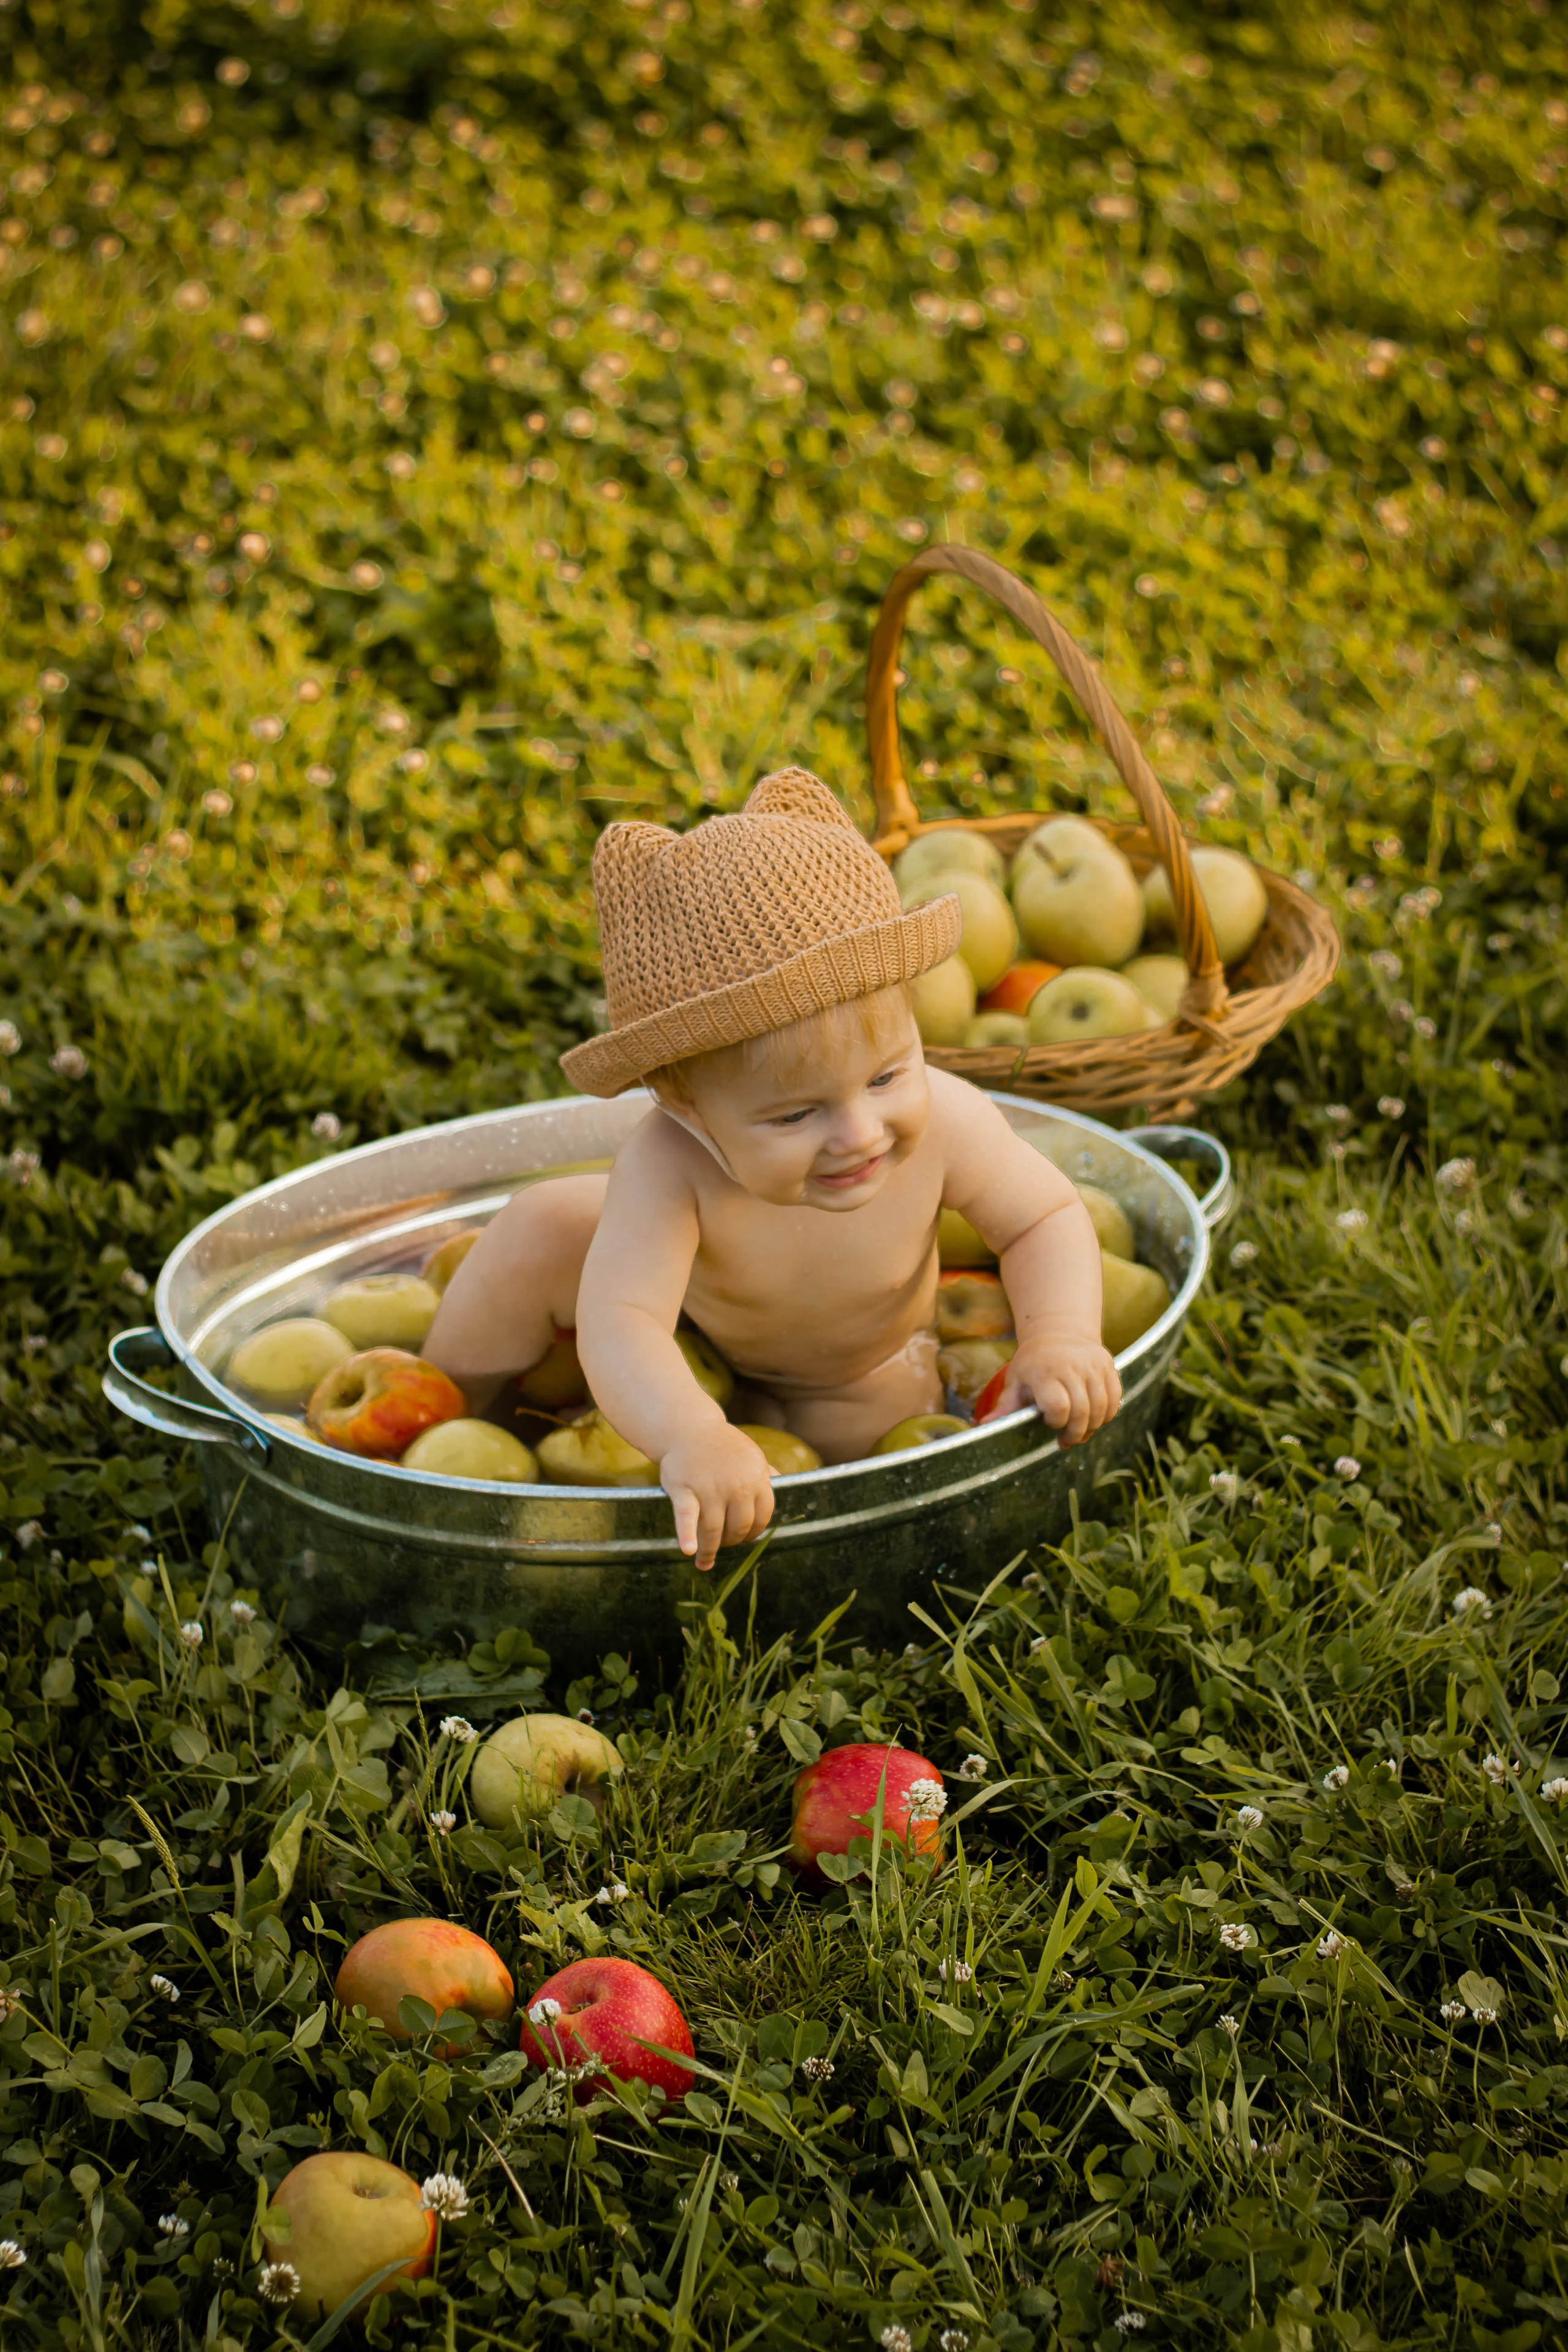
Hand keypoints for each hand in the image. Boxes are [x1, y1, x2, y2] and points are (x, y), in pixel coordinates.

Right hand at [661, 1424, 776, 1570]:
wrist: (688, 1428)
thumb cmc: (721, 1445)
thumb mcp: (750, 1455)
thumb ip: (765, 1472)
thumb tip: (781, 1485)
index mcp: (756, 1478)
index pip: (762, 1517)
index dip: (754, 1532)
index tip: (744, 1538)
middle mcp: (737, 1485)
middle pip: (740, 1527)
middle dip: (732, 1541)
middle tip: (724, 1544)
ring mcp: (710, 1488)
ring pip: (714, 1530)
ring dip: (710, 1550)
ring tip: (705, 1561)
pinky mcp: (684, 1490)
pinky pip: (687, 1517)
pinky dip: (687, 1535)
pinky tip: (689, 1551)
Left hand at [996, 1336, 1120, 1447]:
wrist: (1058, 1332)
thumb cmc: (1032, 1363)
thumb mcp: (1015, 1381)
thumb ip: (1005, 1406)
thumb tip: (983, 1425)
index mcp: (1044, 1371)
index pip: (1059, 1408)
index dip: (1056, 1423)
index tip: (1048, 1423)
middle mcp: (1072, 1365)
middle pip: (1083, 1412)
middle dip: (1075, 1433)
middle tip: (1066, 1440)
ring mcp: (1093, 1364)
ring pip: (1102, 1409)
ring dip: (1092, 1427)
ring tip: (1079, 1432)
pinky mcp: (1108, 1365)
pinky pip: (1115, 1399)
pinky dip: (1107, 1414)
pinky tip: (1093, 1418)